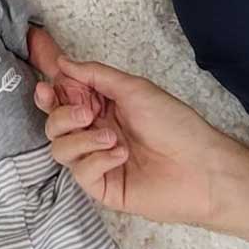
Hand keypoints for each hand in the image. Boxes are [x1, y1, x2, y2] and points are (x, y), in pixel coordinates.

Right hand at [34, 58, 228, 225]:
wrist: (201, 167)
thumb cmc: (175, 124)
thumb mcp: (134, 89)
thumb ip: (95, 75)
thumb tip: (62, 62)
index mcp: (102, 107)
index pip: (63, 98)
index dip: (51, 92)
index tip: (47, 86)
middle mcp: (95, 132)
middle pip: (54, 123)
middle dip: (62, 115)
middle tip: (86, 113)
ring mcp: (97, 160)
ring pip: (59, 148)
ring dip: (81, 139)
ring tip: (112, 137)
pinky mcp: (102, 186)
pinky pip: (80, 172)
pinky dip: (97, 159)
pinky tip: (121, 155)